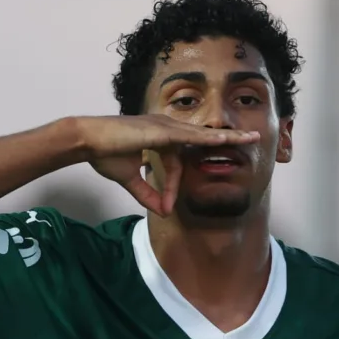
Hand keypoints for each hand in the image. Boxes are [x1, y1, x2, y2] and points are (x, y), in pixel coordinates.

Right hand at [75, 115, 259, 216]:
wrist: (86, 141)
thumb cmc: (104, 154)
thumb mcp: (129, 179)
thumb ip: (146, 194)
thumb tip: (161, 211)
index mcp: (158, 137)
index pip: (175, 163)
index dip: (171, 186)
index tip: (164, 205)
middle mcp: (164, 128)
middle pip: (201, 138)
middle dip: (227, 140)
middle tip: (251, 139)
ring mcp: (163, 126)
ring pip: (201, 135)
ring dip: (226, 137)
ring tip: (249, 138)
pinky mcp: (160, 130)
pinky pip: (190, 136)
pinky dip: (208, 138)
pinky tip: (225, 140)